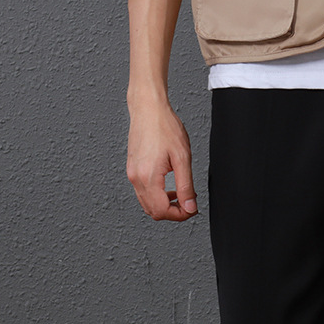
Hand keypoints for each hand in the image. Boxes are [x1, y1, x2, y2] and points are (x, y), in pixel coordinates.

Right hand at [126, 96, 198, 220]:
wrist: (148, 109)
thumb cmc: (164, 126)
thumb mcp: (182, 157)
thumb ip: (186, 185)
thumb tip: (190, 206)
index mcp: (147, 177)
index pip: (162, 211)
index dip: (180, 215)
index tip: (192, 209)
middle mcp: (136, 178)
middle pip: (153, 211)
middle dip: (172, 212)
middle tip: (189, 203)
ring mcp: (132, 174)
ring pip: (146, 203)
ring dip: (164, 204)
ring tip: (180, 193)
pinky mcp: (132, 169)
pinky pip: (143, 192)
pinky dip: (156, 195)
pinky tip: (168, 185)